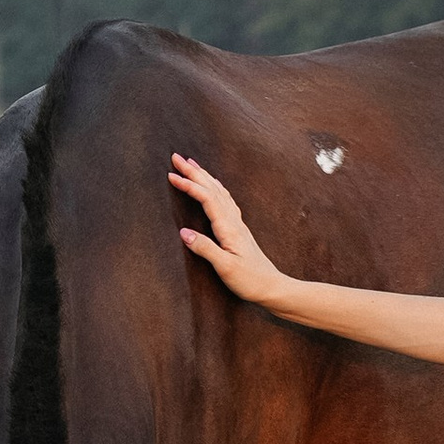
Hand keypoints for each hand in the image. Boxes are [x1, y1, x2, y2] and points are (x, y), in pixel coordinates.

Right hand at [169, 154, 287, 306]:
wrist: (272, 287)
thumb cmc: (250, 280)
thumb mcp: (225, 268)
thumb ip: (205, 249)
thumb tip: (184, 232)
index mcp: (229, 227)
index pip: (207, 198)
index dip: (189, 185)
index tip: (171, 175)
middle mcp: (234, 221)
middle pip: (212, 189)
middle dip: (194, 172)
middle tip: (176, 157)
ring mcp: (237, 224)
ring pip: (219, 191)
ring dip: (204, 176)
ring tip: (191, 164)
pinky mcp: (238, 229)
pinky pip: (225, 200)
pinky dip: (215, 188)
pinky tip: (213, 186)